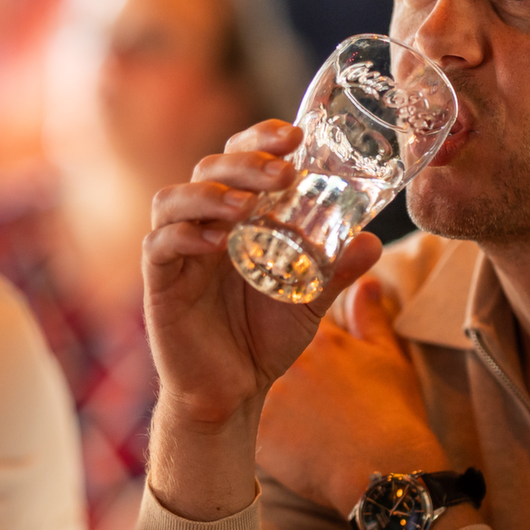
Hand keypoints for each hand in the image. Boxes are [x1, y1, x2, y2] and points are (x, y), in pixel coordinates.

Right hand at [141, 119, 381, 521]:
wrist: (231, 394)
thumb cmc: (263, 338)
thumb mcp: (309, 301)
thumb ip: (336, 270)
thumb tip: (371, 240)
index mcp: (236, 217)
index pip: (240, 159)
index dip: (261, 138)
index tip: (296, 135)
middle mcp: (202, 224)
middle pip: (208, 168)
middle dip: (244, 161)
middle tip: (282, 171)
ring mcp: (177, 251)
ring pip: (173, 199)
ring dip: (209, 194)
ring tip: (244, 206)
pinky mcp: (158, 283)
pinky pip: (159, 246)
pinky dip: (184, 235)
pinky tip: (215, 241)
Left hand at [259, 274, 448, 513]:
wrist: (385, 474)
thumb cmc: (394, 417)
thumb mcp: (390, 359)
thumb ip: (371, 317)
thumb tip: (368, 282)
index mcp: (323, 338)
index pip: (292, 314)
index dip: (292, 325)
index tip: (303, 348)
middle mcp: (293, 360)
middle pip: (267, 346)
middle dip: (274, 358)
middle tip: (301, 389)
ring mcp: (274, 395)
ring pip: (256, 383)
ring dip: (269, 393)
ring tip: (293, 417)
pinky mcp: (262, 431)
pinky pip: (249, 419)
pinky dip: (264, 426)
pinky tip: (281, 438)